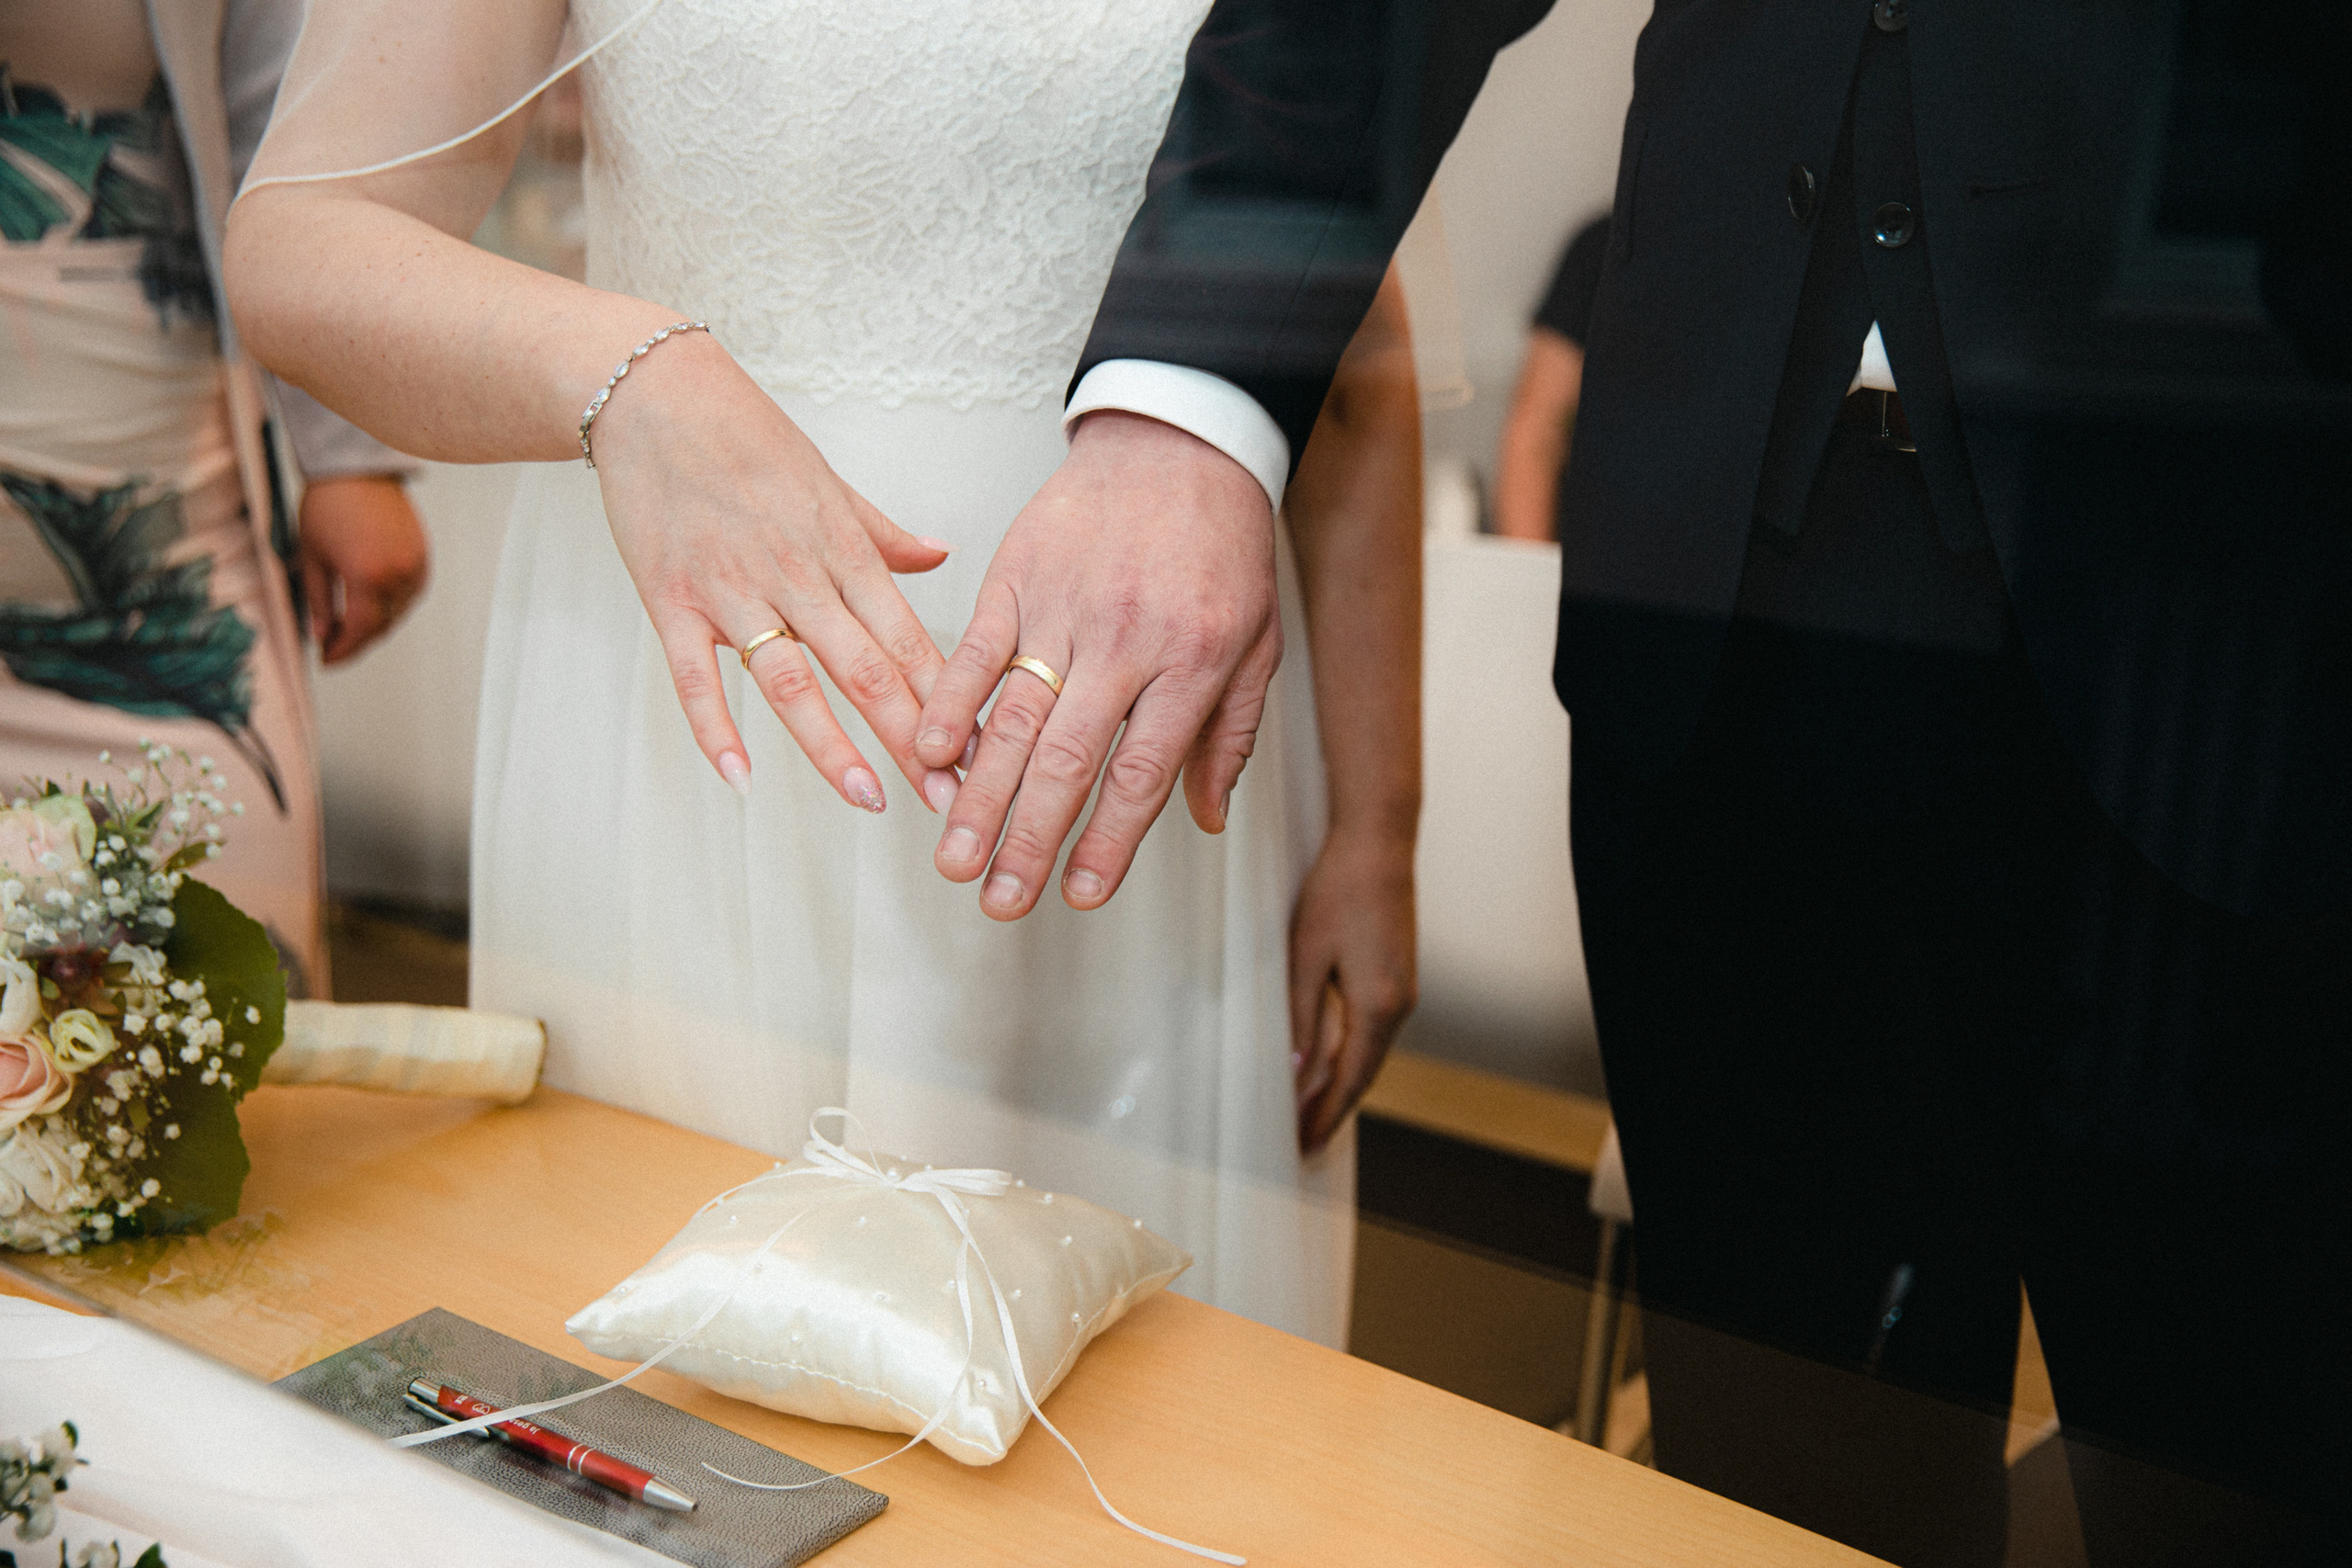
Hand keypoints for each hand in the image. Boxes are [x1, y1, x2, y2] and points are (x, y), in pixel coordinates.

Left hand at [296, 475, 429, 662]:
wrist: (356, 469)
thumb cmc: (329, 504)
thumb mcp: (312, 557)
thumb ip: (319, 601)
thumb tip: (321, 633)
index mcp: (368, 577)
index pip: (359, 631)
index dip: (341, 651)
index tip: (326, 660)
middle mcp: (398, 575)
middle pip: (381, 627)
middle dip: (357, 642)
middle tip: (334, 647)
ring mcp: (415, 566)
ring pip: (398, 614)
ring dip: (375, 625)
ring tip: (351, 628)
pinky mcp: (422, 557)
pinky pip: (410, 595)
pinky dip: (392, 606)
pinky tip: (374, 605)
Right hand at [590, 331, 960, 810]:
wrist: (653, 392)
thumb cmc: (745, 436)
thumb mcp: (830, 482)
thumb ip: (884, 535)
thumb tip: (943, 555)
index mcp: (843, 552)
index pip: (909, 641)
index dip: (949, 702)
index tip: (982, 753)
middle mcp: (798, 575)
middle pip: (867, 669)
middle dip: (913, 740)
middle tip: (951, 800)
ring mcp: (733, 590)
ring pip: (792, 680)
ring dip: (832, 744)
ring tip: (868, 798)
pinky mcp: (671, 598)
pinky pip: (695, 676)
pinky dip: (716, 728)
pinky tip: (740, 779)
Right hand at [914, 411, 1277, 918]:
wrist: (1180, 445)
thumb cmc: (1222, 550)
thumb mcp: (1256, 643)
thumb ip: (1229, 734)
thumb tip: (1203, 821)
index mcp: (1190, 662)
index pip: (1141, 772)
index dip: (1108, 842)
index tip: (1080, 895)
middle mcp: (1125, 640)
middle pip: (1069, 759)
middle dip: (1029, 840)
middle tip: (999, 901)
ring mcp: (1065, 607)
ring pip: (1015, 716)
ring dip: (979, 795)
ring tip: (954, 856)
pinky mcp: (1018, 575)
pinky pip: (976, 648)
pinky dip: (948, 703)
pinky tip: (925, 755)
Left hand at [1289, 827, 1415, 1154]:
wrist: (1378, 844)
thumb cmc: (1339, 893)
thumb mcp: (1306, 957)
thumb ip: (1302, 1016)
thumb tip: (1298, 1069)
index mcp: (1378, 1006)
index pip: (1350, 1079)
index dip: (1326, 1115)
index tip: (1305, 1145)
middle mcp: (1400, 1005)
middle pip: (1364, 1073)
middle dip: (1334, 1108)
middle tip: (1305, 1140)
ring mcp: (1404, 989)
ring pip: (1371, 1053)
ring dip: (1344, 1083)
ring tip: (1313, 1110)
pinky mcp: (1399, 974)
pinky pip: (1375, 1030)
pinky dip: (1353, 1055)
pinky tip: (1333, 1062)